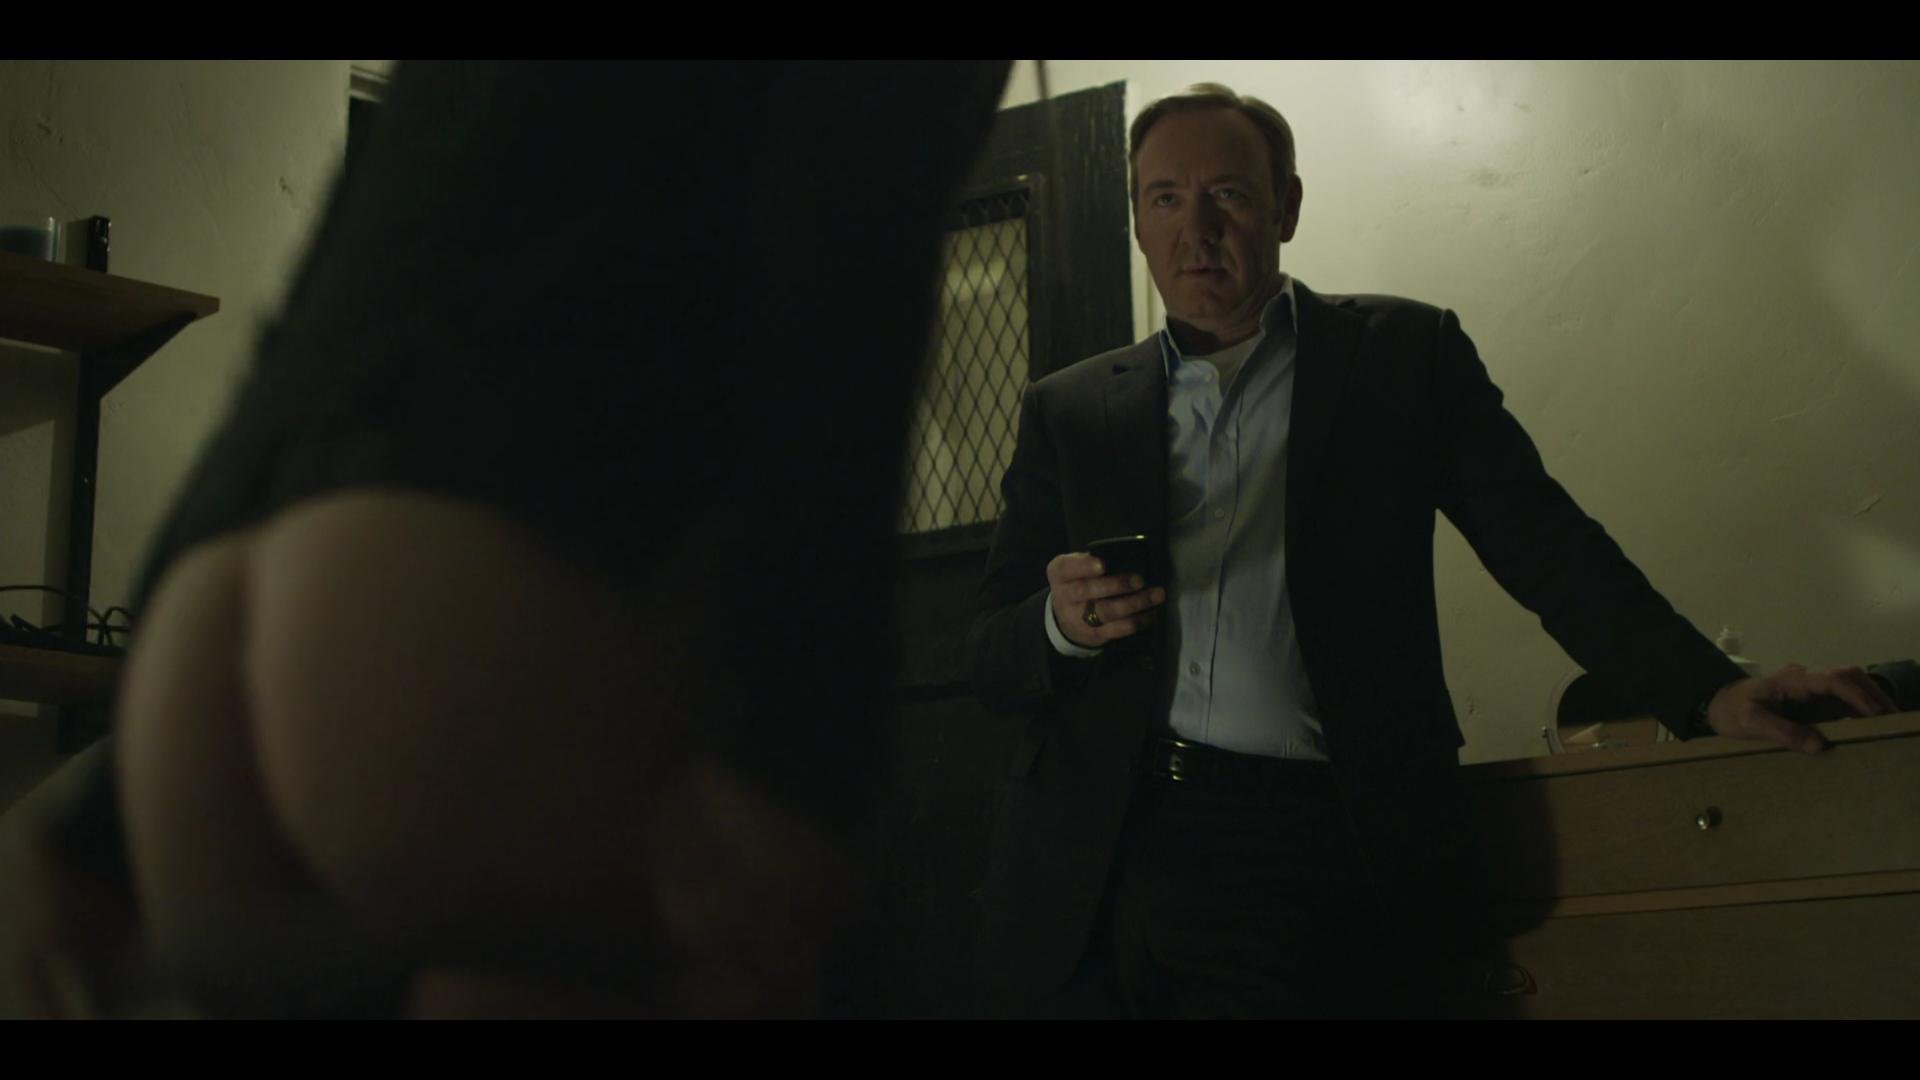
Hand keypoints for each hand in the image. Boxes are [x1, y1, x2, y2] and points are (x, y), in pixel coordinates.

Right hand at [1047, 551, 1166, 648]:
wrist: (1067, 618)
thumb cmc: (1080, 582)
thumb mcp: (1077, 568)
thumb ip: (1093, 560)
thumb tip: (1129, 555)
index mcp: (1060, 574)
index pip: (1067, 568)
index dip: (1083, 566)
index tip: (1102, 564)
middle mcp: (1065, 597)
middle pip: (1087, 591)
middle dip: (1115, 585)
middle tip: (1139, 580)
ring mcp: (1078, 618)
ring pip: (1106, 611)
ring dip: (1134, 603)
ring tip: (1156, 595)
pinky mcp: (1094, 635)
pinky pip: (1117, 630)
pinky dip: (1137, 621)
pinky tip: (1151, 613)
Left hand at [1704, 663, 1899, 752]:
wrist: (1715, 703)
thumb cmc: (1731, 711)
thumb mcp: (1751, 723)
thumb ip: (1782, 731)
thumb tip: (1820, 745)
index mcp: (1791, 680)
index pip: (1832, 679)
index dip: (1857, 695)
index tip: (1875, 714)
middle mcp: (1805, 678)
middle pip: (1848, 675)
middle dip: (1873, 694)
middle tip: (1892, 719)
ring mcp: (1809, 686)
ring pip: (1848, 683)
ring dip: (1870, 700)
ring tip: (1888, 723)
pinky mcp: (1811, 698)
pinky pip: (1840, 698)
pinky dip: (1859, 708)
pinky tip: (1868, 725)